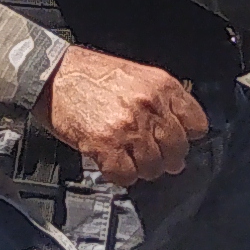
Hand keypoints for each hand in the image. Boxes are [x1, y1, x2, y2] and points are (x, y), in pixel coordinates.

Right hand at [39, 46, 208, 187]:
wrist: (52, 73)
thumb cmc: (89, 74)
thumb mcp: (137, 76)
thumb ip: (160, 101)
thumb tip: (176, 134)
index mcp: (162, 85)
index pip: (197, 124)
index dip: (187, 136)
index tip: (176, 141)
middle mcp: (150, 105)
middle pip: (177, 149)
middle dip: (167, 159)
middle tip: (152, 158)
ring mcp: (129, 126)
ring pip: (153, 166)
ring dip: (143, 169)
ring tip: (129, 160)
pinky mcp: (106, 144)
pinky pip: (126, 175)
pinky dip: (120, 175)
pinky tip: (112, 164)